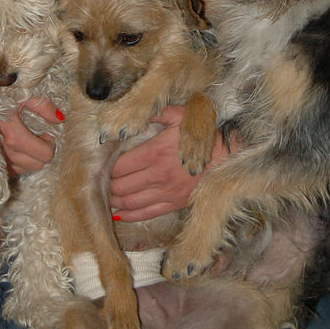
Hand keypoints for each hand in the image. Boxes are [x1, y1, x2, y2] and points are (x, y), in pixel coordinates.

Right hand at [0, 97, 61, 174]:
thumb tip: (59, 119)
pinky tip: (16, 148)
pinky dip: (17, 163)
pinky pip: (10, 171)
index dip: (50, 144)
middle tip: (38, 136)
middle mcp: (4, 149)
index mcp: (13, 134)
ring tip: (26, 141)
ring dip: (30, 158)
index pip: (44, 154)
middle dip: (42, 152)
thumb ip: (43, 105)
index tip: (45, 133)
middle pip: (36, 165)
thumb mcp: (22, 92)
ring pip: (23, 169)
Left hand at [109, 105, 228, 221]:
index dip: (108, 167)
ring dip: (115, 200)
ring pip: (130, 202)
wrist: (227, 156)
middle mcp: (157, 175)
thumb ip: (155, 113)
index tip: (104, 166)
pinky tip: (119, 212)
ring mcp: (166, 192)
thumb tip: (133, 114)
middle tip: (102, 182)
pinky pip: (145, 213)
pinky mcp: (174, 204)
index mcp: (155, 152)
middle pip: (121, 186)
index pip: (120, 165)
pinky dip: (129, 215)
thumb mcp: (179, 115)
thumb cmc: (202, 134)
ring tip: (108, 196)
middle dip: (108, 185)